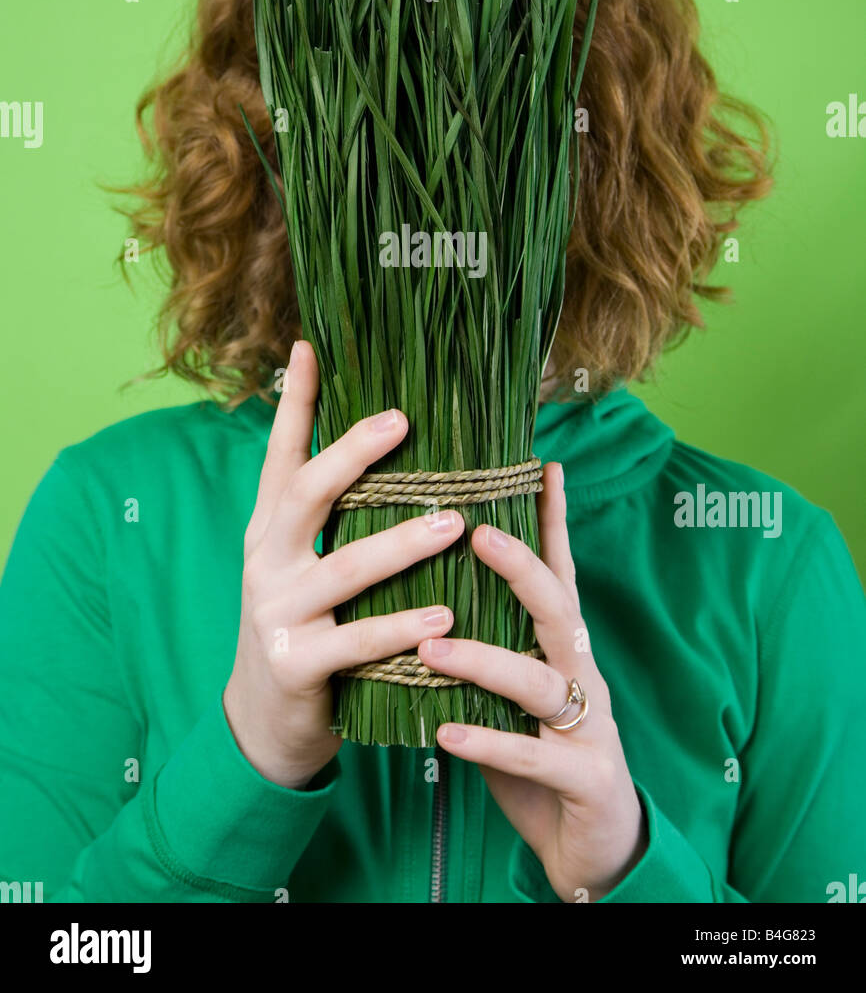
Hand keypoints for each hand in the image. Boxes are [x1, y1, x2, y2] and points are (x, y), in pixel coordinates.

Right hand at [223, 340, 463, 789]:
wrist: (265, 723)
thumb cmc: (305, 624)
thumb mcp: (302, 563)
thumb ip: (333, 514)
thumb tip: (386, 443)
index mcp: (270, 528)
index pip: (280, 455)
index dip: (295, 402)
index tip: (310, 346)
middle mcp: (266, 561)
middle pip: (303, 495)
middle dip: (350, 455)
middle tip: (402, 421)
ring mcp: (277, 613)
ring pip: (343, 569)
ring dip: (401, 545)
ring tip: (454, 523)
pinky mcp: (297, 664)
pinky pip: (356, 643)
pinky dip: (401, 626)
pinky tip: (446, 614)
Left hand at [417, 462, 646, 901]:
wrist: (595, 846)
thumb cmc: (542, 754)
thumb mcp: (516, 689)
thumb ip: (489, 643)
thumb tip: (431, 594)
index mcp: (565, 649)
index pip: (559, 572)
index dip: (554, 520)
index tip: (541, 464)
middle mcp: (582, 675)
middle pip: (559, 609)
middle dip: (524, 567)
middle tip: (476, 533)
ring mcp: (589, 726)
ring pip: (541, 682)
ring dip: (486, 661)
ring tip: (432, 648)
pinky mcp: (584, 779)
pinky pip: (531, 757)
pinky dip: (488, 744)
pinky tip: (444, 735)